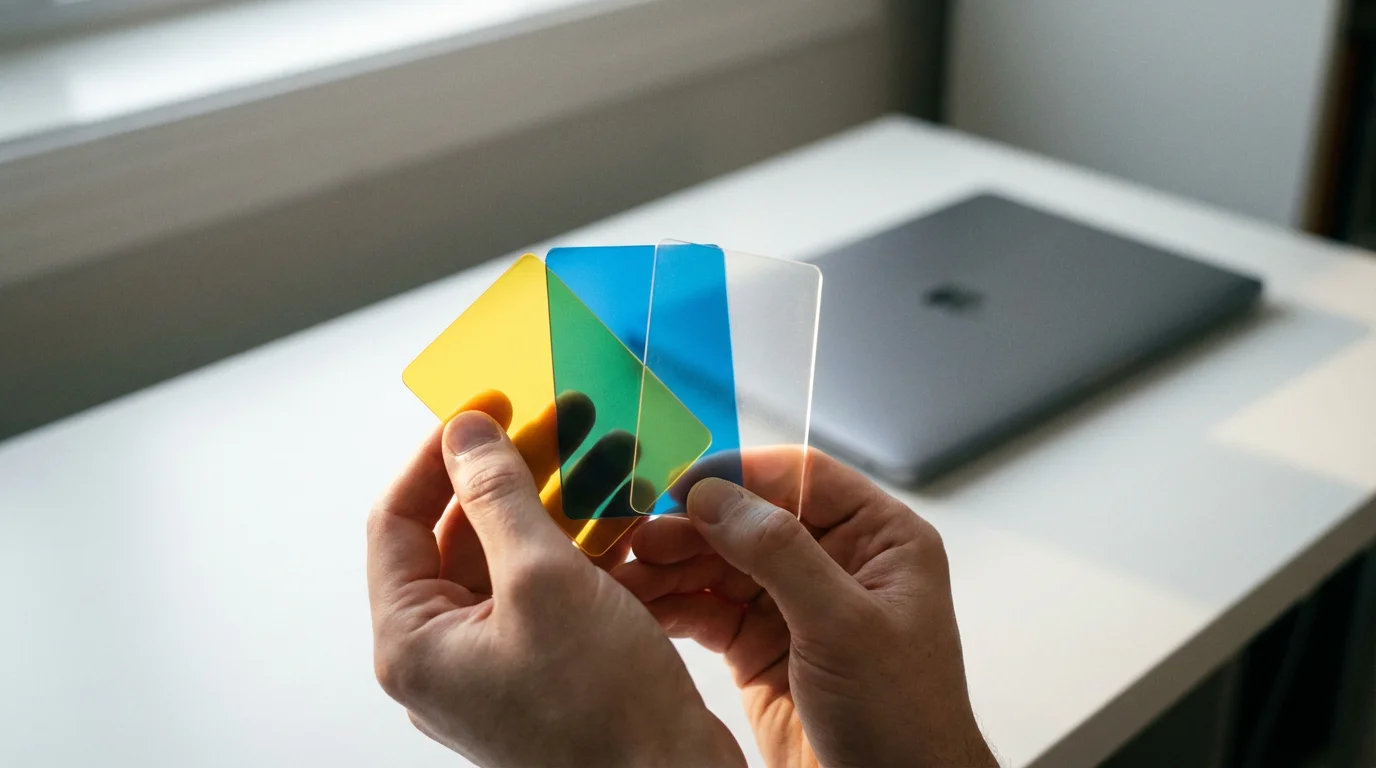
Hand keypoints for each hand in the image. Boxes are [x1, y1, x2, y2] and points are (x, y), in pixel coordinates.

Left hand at [366, 404, 744, 766]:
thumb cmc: (604, 714)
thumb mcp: (544, 581)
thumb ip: (498, 497)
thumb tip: (464, 433)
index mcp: (415, 642)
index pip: (399, 521)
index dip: (441, 455)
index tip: (487, 406)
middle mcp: (447, 653)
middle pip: (465, 533)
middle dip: (519, 471)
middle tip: (564, 418)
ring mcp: (499, 661)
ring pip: (517, 556)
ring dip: (562, 502)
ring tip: (610, 453)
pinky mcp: (550, 667)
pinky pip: (554, 589)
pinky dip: (585, 547)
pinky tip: (628, 510)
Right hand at [614, 449, 995, 767]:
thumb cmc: (903, 719)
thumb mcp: (845, 626)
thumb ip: (782, 554)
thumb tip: (716, 494)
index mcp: (880, 540)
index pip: (802, 478)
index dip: (739, 474)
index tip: (678, 483)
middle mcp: (837, 562)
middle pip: (750, 519)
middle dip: (691, 526)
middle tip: (634, 535)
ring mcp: (796, 605)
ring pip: (722, 563)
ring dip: (671, 565)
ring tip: (624, 571)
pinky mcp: (762, 646)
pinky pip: (709, 610)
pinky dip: (672, 605)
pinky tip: (637, 603)